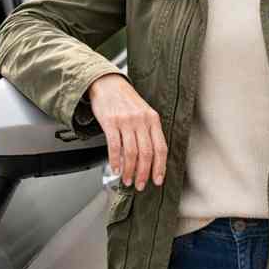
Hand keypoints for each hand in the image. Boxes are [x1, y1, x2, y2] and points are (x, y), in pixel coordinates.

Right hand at [88, 73, 167, 190]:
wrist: (108, 83)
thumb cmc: (126, 100)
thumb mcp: (144, 112)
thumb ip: (148, 132)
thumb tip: (150, 159)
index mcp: (153, 119)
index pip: (161, 147)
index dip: (160, 167)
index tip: (158, 180)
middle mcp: (141, 120)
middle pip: (146, 153)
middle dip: (144, 173)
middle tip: (140, 185)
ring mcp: (126, 121)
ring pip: (131, 152)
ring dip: (129, 170)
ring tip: (127, 180)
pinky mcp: (111, 122)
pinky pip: (114, 146)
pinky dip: (115, 161)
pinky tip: (116, 169)